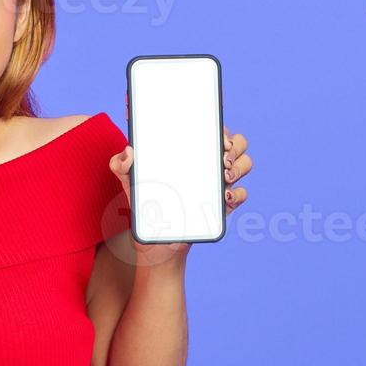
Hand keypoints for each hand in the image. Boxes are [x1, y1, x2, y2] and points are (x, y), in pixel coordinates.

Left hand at [107, 124, 253, 263]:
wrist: (154, 237)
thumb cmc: (143, 201)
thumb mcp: (128, 181)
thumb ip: (119, 164)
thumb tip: (128, 150)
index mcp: (190, 150)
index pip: (214, 129)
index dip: (221, 127)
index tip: (217, 134)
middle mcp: (209, 163)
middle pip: (237, 143)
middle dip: (235, 146)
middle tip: (222, 157)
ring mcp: (220, 183)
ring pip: (245, 164)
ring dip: (239, 167)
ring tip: (224, 176)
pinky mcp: (224, 205)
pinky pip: (243, 194)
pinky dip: (239, 193)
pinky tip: (226, 196)